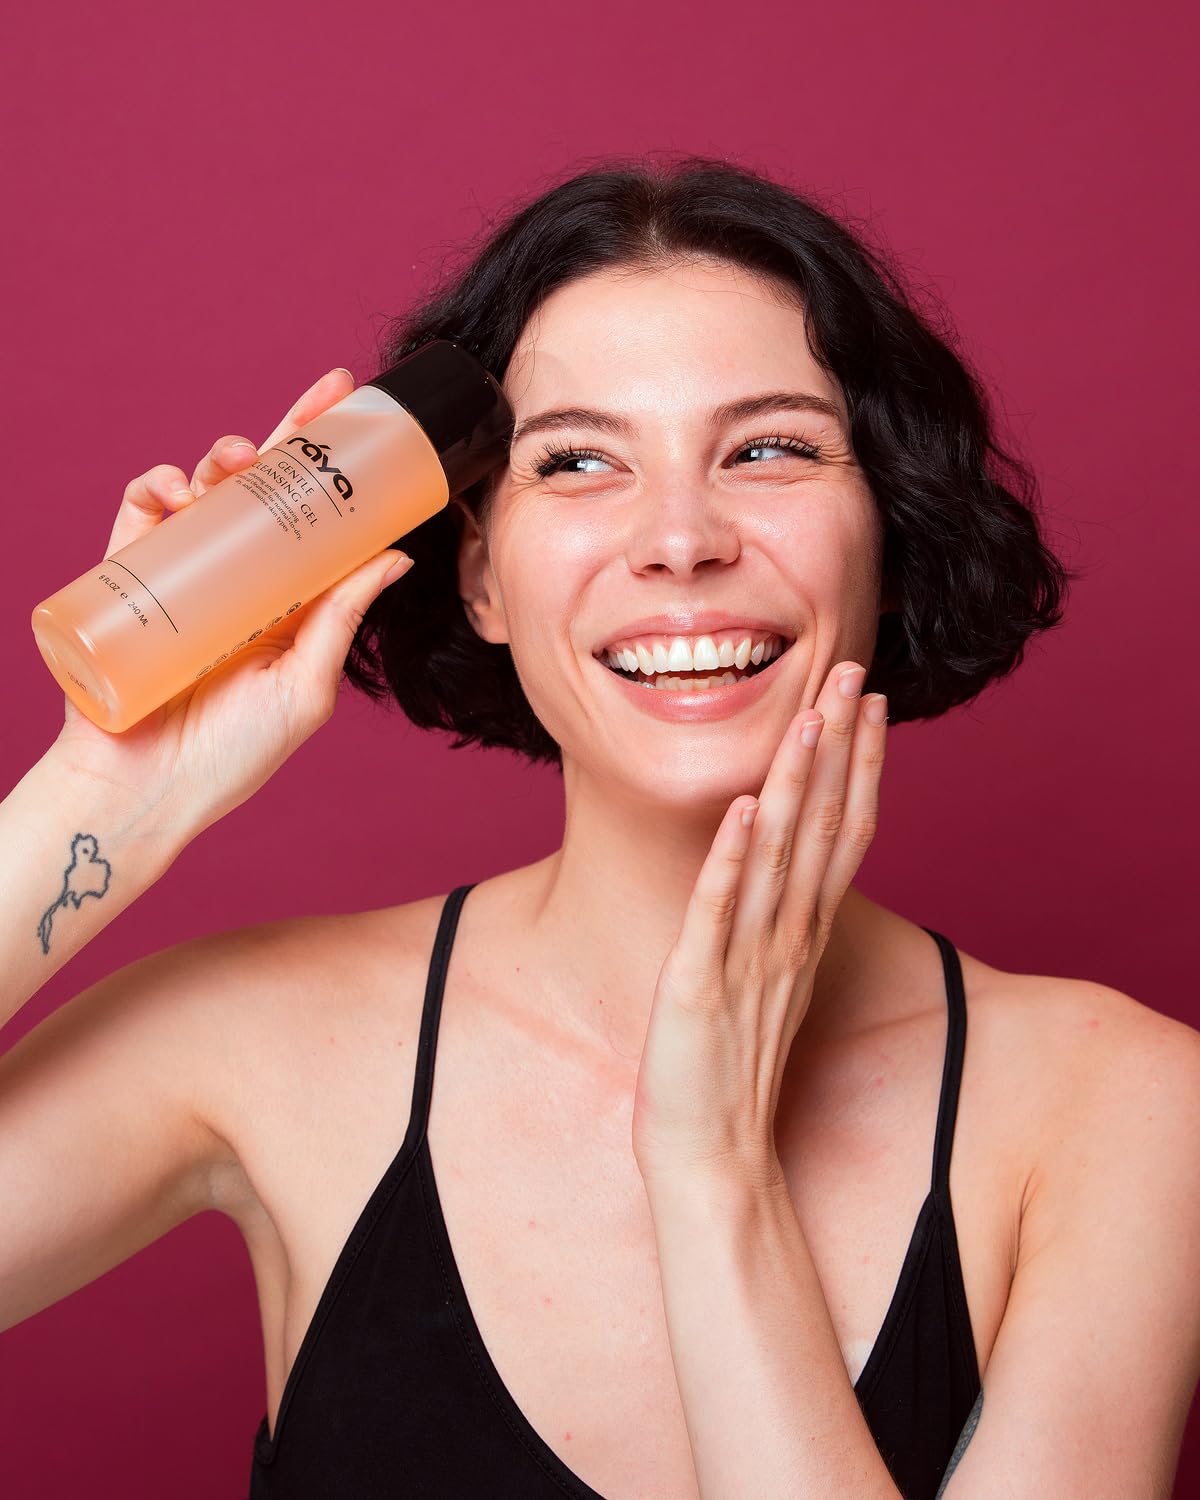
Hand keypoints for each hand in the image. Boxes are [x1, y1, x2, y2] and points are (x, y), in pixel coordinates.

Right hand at [52, 367, 414, 845]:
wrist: (145, 795)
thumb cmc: (231, 756)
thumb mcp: (305, 686)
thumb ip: (342, 619)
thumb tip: (396, 555)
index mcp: (285, 600)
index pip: (316, 520)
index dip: (336, 471)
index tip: (366, 422)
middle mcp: (238, 580)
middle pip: (266, 489)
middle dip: (293, 432)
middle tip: (323, 392)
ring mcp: (182, 576)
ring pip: (205, 492)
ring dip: (223, 457)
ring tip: (237, 458)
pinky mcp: (127, 581)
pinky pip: (138, 516)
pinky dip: (153, 488)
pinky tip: (174, 490)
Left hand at [630, 660, 887, 1186]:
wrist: (712, 1154)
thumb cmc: (732, 1066)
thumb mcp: (767, 979)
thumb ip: (779, 922)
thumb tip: (782, 870)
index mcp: (804, 933)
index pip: (845, 833)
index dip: (861, 765)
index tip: (871, 704)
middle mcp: (789, 937)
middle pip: (824, 826)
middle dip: (840, 747)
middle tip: (854, 674)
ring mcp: (748, 959)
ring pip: (781, 856)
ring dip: (797, 784)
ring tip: (810, 717)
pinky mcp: (699, 984)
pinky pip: (718, 912)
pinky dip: (731, 859)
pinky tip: (745, 808)